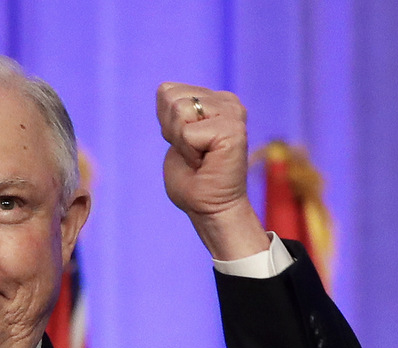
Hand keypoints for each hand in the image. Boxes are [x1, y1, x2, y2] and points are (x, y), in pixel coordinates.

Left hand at [156, 82, 266, 259]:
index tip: (186, 144)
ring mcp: (233, 113)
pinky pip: (187, 132)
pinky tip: (205, 163)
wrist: (210, 208)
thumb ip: (173, 109)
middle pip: (170, 96)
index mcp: (215, 98)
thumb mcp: (175, 135)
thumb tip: (164, 89)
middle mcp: (227, 101)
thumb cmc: (192, 179)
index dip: (166, 123)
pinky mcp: (233, 129)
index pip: (166, 90)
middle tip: (193, 153)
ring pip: (179, 110)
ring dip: (180, 142)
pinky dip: (188, 152)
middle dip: (171, 130)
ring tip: (199, 157)